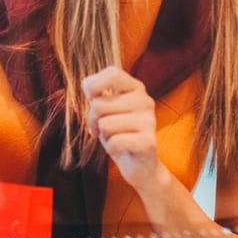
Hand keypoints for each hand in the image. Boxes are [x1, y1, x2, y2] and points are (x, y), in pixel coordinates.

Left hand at [82, 66, 165, 192]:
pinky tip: (121, 149)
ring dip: (104, 136)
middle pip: (99, 104)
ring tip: (116, 138)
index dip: (94, 85)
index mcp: (135, 88)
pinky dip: (111, 149)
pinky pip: (114, 142)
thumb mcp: (106, 109)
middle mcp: (145, 101)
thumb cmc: (119, 133)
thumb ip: (98, 94)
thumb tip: (88, 84)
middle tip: (104, 128)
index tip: (93, 99)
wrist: (141, 165)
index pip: (112, 72)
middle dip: (94, 120)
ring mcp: (149, 121)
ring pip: (105, 124)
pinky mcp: (148, 142)